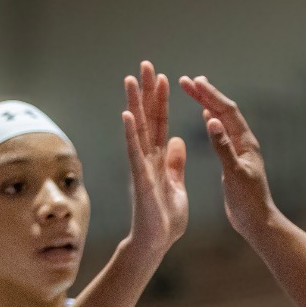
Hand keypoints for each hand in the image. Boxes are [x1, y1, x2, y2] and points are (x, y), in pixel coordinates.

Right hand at [121, 61, 189, 259]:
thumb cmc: (165, 218)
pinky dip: (131, 133)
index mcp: (159, 158)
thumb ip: (175, 162)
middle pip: (148, 118)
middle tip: (146, 64)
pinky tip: (128, 114)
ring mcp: (142, 166)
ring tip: (131, 79)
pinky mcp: (141, 179)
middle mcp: (148, 157)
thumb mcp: (177, 184)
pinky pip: (135, 152)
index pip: (161, 123)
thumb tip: (177, 140)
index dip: (162, 101)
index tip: (164, 78)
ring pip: (138, 129)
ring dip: (134, 103)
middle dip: (147, 91)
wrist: (157, 242)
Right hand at [178, 75, 276, 236]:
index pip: (227, 111)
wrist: (258, 222)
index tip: (193, 81)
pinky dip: (213, 121)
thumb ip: (223, 147)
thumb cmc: (248, 202)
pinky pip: (223, 133)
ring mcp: (239, 150)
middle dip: (207, 94)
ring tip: (195, 90)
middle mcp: (244, 142)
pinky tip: (207, 117)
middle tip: (187, 80)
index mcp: (245, 143)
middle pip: (224, 111)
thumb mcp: (234, 174)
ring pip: (223, 120)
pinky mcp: (234, 160)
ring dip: (208, 104)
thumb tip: (213, 120)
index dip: (210, 95)